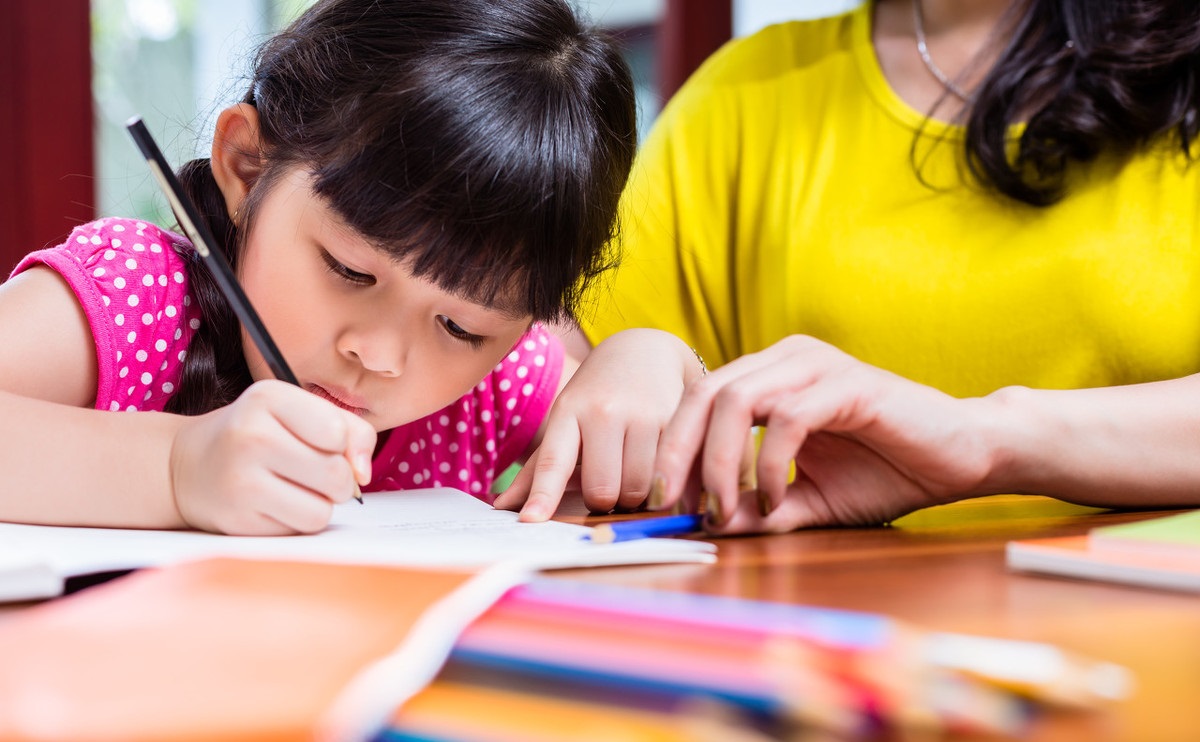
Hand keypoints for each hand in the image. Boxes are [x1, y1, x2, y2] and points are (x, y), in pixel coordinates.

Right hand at [169, 380, 375, 534]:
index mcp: (268, 397)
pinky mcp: (238, 519)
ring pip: (322, 510)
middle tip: (313, 472)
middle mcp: (251, 436)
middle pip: (336, 475)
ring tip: (295, 488)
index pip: (338, 432)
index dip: (343, 445)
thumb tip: (362, 474)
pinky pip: (299, 529)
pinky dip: (297, 520)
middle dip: (338, 481)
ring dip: (320, 504)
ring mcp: (241, 480)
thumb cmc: (257, 435)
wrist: (189, 465)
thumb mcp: (299, 412)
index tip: (326, 444)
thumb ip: (349, 431)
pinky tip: (276, 504)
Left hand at [494, 328, 702, 520]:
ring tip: (633, 472)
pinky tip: (659, 465)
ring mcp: (642, 415)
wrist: (644, 352)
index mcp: (569, 412)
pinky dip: (662, 484)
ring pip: (638, 490)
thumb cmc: (597, 396)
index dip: (543, 495)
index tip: (530, 521)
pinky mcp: (677, 421)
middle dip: (605, 500)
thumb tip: (502, 507)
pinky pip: (669, 477)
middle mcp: (604, 411)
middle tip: (609, 483)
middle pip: (603, 491)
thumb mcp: (565, 420)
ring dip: (636, 496)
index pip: (553, 461)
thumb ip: (538, 467)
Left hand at [653, 335, 999, 533]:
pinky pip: (786, 419)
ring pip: (735, 400)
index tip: (662, 503)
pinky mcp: (847, 383)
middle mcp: (786, 359)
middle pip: (703, 395)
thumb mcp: (808, 500)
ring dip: (719, 462)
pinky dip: (769, 465)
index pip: (698, 402)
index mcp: (771, 376)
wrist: (964, 457)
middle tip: (676, 507)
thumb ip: (757, 508)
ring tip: (723, 509)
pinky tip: (776, 502)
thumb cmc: (888, 472)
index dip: (671, 450)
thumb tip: (705, 524)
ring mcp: (816, 366)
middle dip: (679, 454)